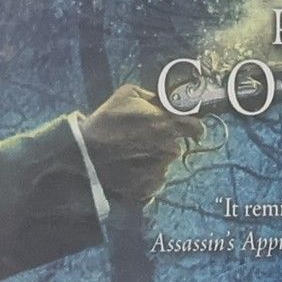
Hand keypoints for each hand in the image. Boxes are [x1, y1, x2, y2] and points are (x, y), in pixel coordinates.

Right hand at [78, 84, 200, 208]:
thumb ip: (154, 96)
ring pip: (165, 163)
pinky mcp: (148, 188)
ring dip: (155, 159)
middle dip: (164, 141)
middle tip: (142, 139)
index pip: (196, 127)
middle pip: (176, 145)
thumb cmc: (106, 119)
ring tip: (132, 154)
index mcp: (167, 124)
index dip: (193, 126)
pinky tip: (130, 168)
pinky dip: (147, 176)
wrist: (84, 151)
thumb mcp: (128, 93)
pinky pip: (156, 181)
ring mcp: (159, 171)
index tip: (187, 127)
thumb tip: (167, 101)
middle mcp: (168, 149)